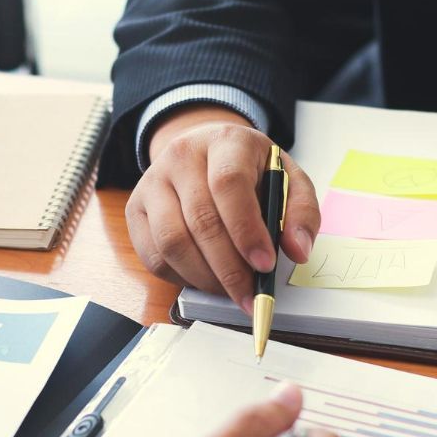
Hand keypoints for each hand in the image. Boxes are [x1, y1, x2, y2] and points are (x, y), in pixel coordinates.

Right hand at [127, 106, 320, 312]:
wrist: (205, 150)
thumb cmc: (250, 169)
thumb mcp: (287, 178)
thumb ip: (301, 212)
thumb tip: (298, 250)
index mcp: (225, 142)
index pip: (228, 184)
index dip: (246, 230)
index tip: (265, 265)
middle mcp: (181, 156)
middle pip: (200, 220)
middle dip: (229, 268)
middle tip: (250, 294)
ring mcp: (152, 182)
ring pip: (172, 242)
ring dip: (205, 277)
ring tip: (230, 291)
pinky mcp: (135, 209)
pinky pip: (153, 256)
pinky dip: (181, 277)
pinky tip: (205, 280)